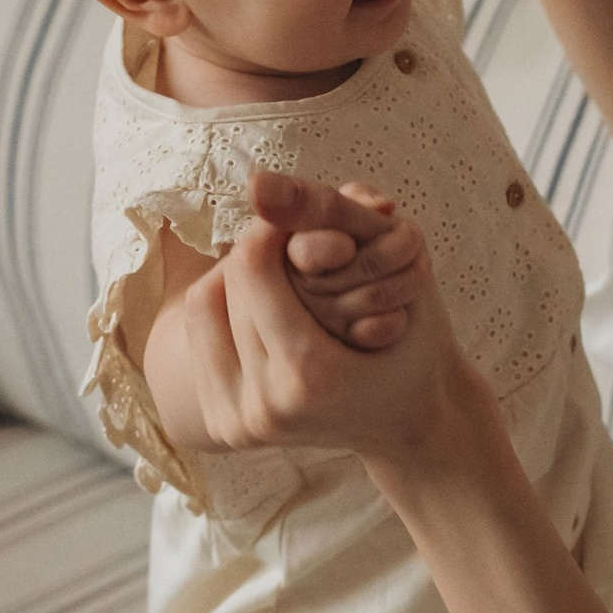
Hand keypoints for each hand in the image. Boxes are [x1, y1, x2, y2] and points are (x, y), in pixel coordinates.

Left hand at [169, 198, 479, 471]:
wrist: (411, 424)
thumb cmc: (413, 340)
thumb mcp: (395, 268)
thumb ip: (332, 214)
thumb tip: (257, 183)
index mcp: (309, 375)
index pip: (252, 265)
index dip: (273, 229)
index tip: (301, 223)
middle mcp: (265, 408)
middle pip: (220, 288)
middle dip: (253, 257)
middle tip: (291, 249)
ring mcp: (239, 425)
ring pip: (201, 311)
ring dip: (234, 282)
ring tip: (277, 280)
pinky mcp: (222, 429)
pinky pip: (200, 342)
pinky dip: (228, 313)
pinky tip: (264, 311)